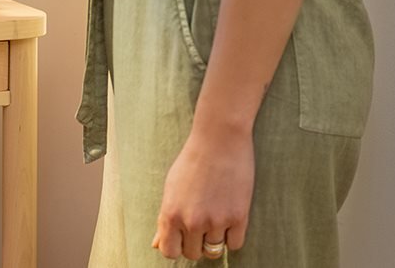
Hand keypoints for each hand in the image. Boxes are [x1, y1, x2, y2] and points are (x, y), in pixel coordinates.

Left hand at [152, 127, 253, 261]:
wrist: (219, 140)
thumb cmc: (192, 161)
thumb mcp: (171, 188)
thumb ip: (165, 219)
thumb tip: (156, 245)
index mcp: (170, 214)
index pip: (169, 252)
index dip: (176, 247)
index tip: (182, 238)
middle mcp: (191, 221)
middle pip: (193, 254)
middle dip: (196, 243)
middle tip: (201, 223)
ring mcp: (216, 221)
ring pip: (214, 251)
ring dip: (214, 239)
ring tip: (215, 217)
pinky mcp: (238, 218)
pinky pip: (235, 245)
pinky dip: (232, 237)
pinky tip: (229, 219)